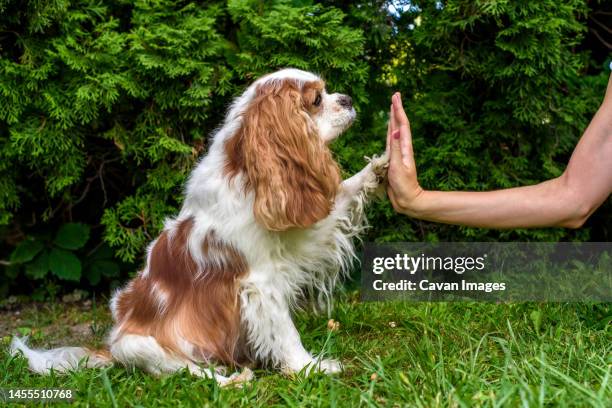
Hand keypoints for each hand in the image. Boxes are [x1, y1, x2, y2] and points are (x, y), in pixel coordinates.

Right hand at [386, 93, 423, 214]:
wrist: (407, 199)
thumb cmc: (403, 185)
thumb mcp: (398, 166)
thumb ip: (395, 149)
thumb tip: (395, 130)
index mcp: (404, 147)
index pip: (401, 124)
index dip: (398, 110)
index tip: (395, 97)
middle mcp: (401, 147)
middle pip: (399, 124)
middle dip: (396, 110)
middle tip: (395, 95)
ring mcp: (397, 153)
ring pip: (394, 131)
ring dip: (393, 119)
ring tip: (392, 108)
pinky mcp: (392, 159)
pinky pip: (390, 142)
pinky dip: (389, 132)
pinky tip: (389, 130)